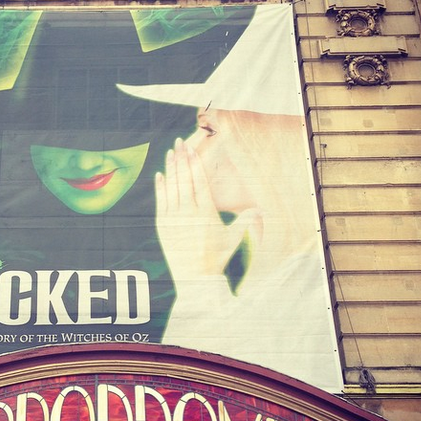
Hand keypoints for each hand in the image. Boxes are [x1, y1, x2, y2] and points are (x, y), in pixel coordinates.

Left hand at [155, 138, 255, 284]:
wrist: (195, 278)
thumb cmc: (216, 258)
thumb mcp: (233, 238)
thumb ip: (245, 221)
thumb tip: (260, 210)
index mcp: (206, 212)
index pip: (200, 181)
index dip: (195, 163)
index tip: (192, 149)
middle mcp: (188, 212)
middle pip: (184, 179)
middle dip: (182, 158)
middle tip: (179, 142)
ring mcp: (173, 218)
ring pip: (171, 187)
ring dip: (170, 168)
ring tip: (170, 152)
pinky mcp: (162, 225)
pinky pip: (160, 201)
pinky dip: (160, 187)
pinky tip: (160, 174)